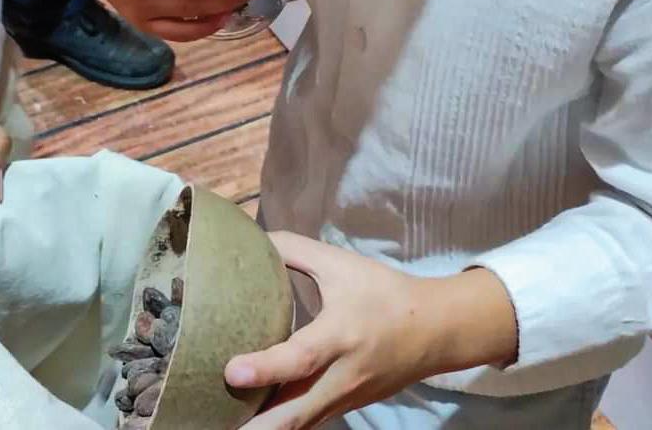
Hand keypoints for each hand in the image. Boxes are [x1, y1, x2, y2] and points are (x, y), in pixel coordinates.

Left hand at [228, 233, 517, 429]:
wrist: (435, 330)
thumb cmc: (382, 292)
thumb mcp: (339, 263)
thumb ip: (294, 249)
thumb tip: (253, 239)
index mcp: (340, 335)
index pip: (300, 358)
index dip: (265, 367)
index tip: (230, 371)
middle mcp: (341, 376)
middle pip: (295, 415)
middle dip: (256, 427)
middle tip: (216, 422)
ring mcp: (344, 399)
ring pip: (299, 425)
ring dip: (264, 428)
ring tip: (224, 423)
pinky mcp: (344, 408)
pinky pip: (307, 422)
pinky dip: (280, 424)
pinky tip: (253, 419)